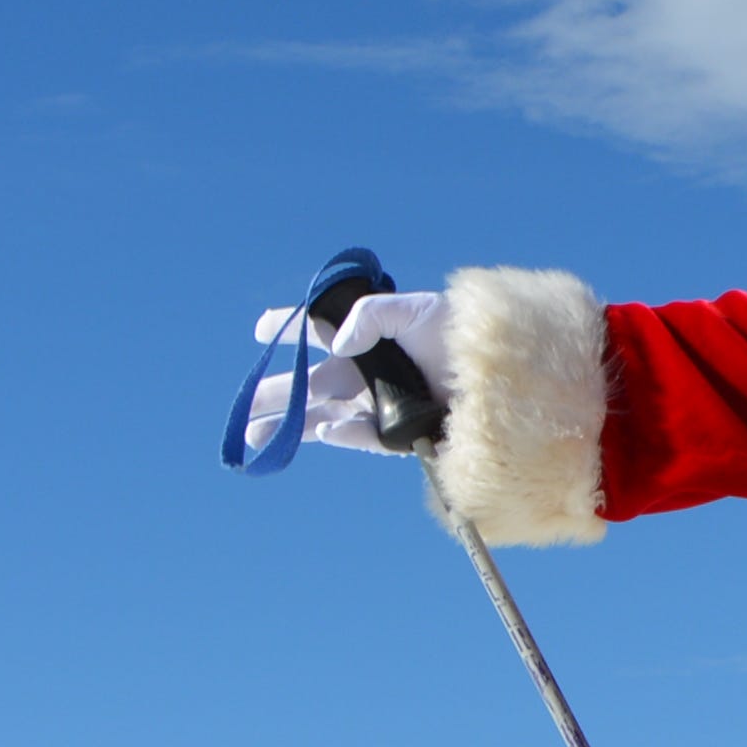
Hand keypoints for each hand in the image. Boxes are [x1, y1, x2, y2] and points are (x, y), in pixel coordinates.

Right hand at [240, 285, 454, 451]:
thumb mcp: (416, 310)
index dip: (288, 328)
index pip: (318, 331)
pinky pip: (363, 435)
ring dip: (292, 425)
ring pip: (324, 416)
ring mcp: (379, 404)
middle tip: (245, 408)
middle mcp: (368, 373)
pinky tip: (325, 429)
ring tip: (257, 436)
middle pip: (310, 384)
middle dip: (276, 394)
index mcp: (368, 338)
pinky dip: (344, 432)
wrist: (501, 376)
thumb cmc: (461, 335)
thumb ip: (372, 315)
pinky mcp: (398, 432)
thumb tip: (338, 344)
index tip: (259, 331)